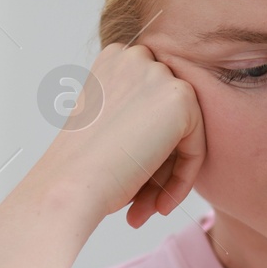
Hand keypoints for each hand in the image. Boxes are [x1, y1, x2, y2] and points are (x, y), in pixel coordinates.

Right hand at [36, 42, 206, 228]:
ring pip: (184, 134)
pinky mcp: (181, 98)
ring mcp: (159, 73)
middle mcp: (135, 57)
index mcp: (113, 60)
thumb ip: (138, 119)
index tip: (131, 187)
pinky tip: (160, 205)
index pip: (149, 106)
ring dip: (168, 177)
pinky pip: (196, 146)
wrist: (69, 186)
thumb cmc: (79, 168)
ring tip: (147, 210)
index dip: (144, 151)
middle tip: (140, 206)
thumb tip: (169, 136)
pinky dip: (183, 179)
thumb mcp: (106, 129)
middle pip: (168, 119)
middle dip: (158, 167)